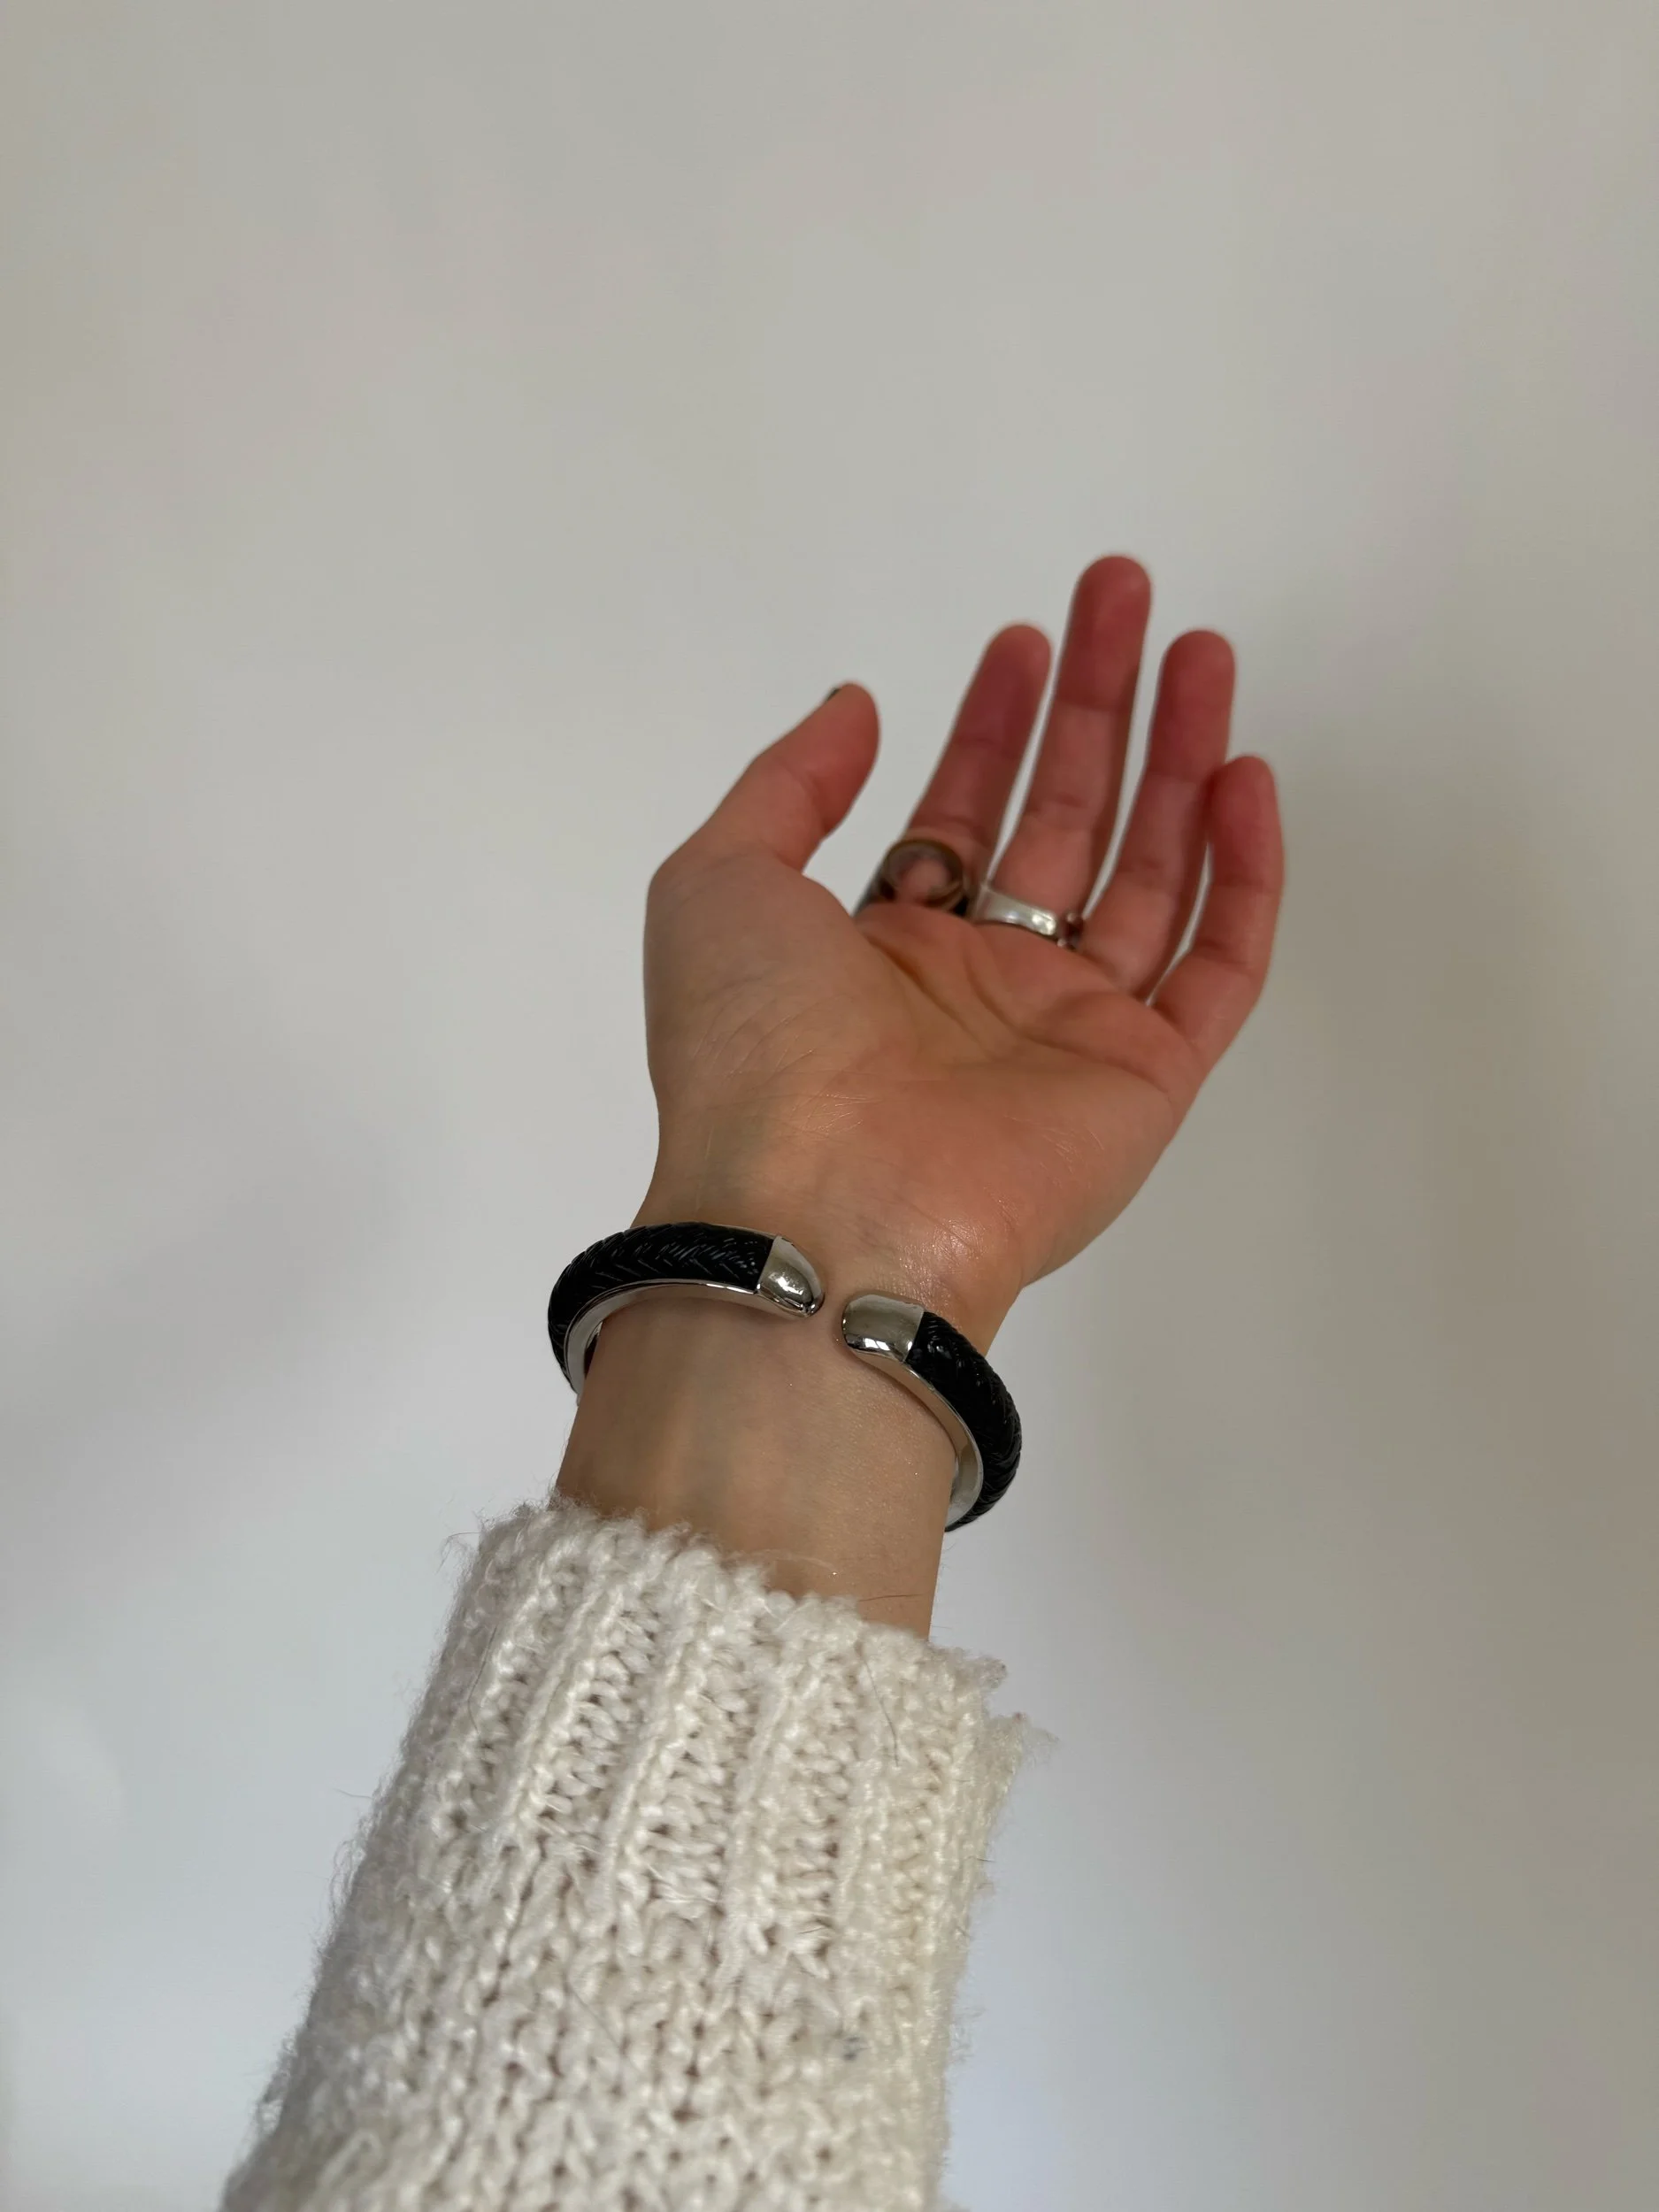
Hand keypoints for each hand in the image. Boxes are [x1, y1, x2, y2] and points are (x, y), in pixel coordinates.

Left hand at [637, 555, 1283, 1346]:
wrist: (820, 1206)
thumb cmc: (757, 1047)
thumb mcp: (718, 884)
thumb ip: (787, 786)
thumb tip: (855, 705)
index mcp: (882, 953)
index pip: (959, 817)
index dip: (992, 726)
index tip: (1024, 639)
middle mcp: (982, 989)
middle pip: (1063, 825)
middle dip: (1098, 710)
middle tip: (1128, 598)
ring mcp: (1070, 1036)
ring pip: (1149, 877)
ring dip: (1180, 761)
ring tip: (1203, 653)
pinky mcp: (1147, 1081)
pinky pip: (1216, 967)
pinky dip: (1241, 876)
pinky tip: (1242, 778)